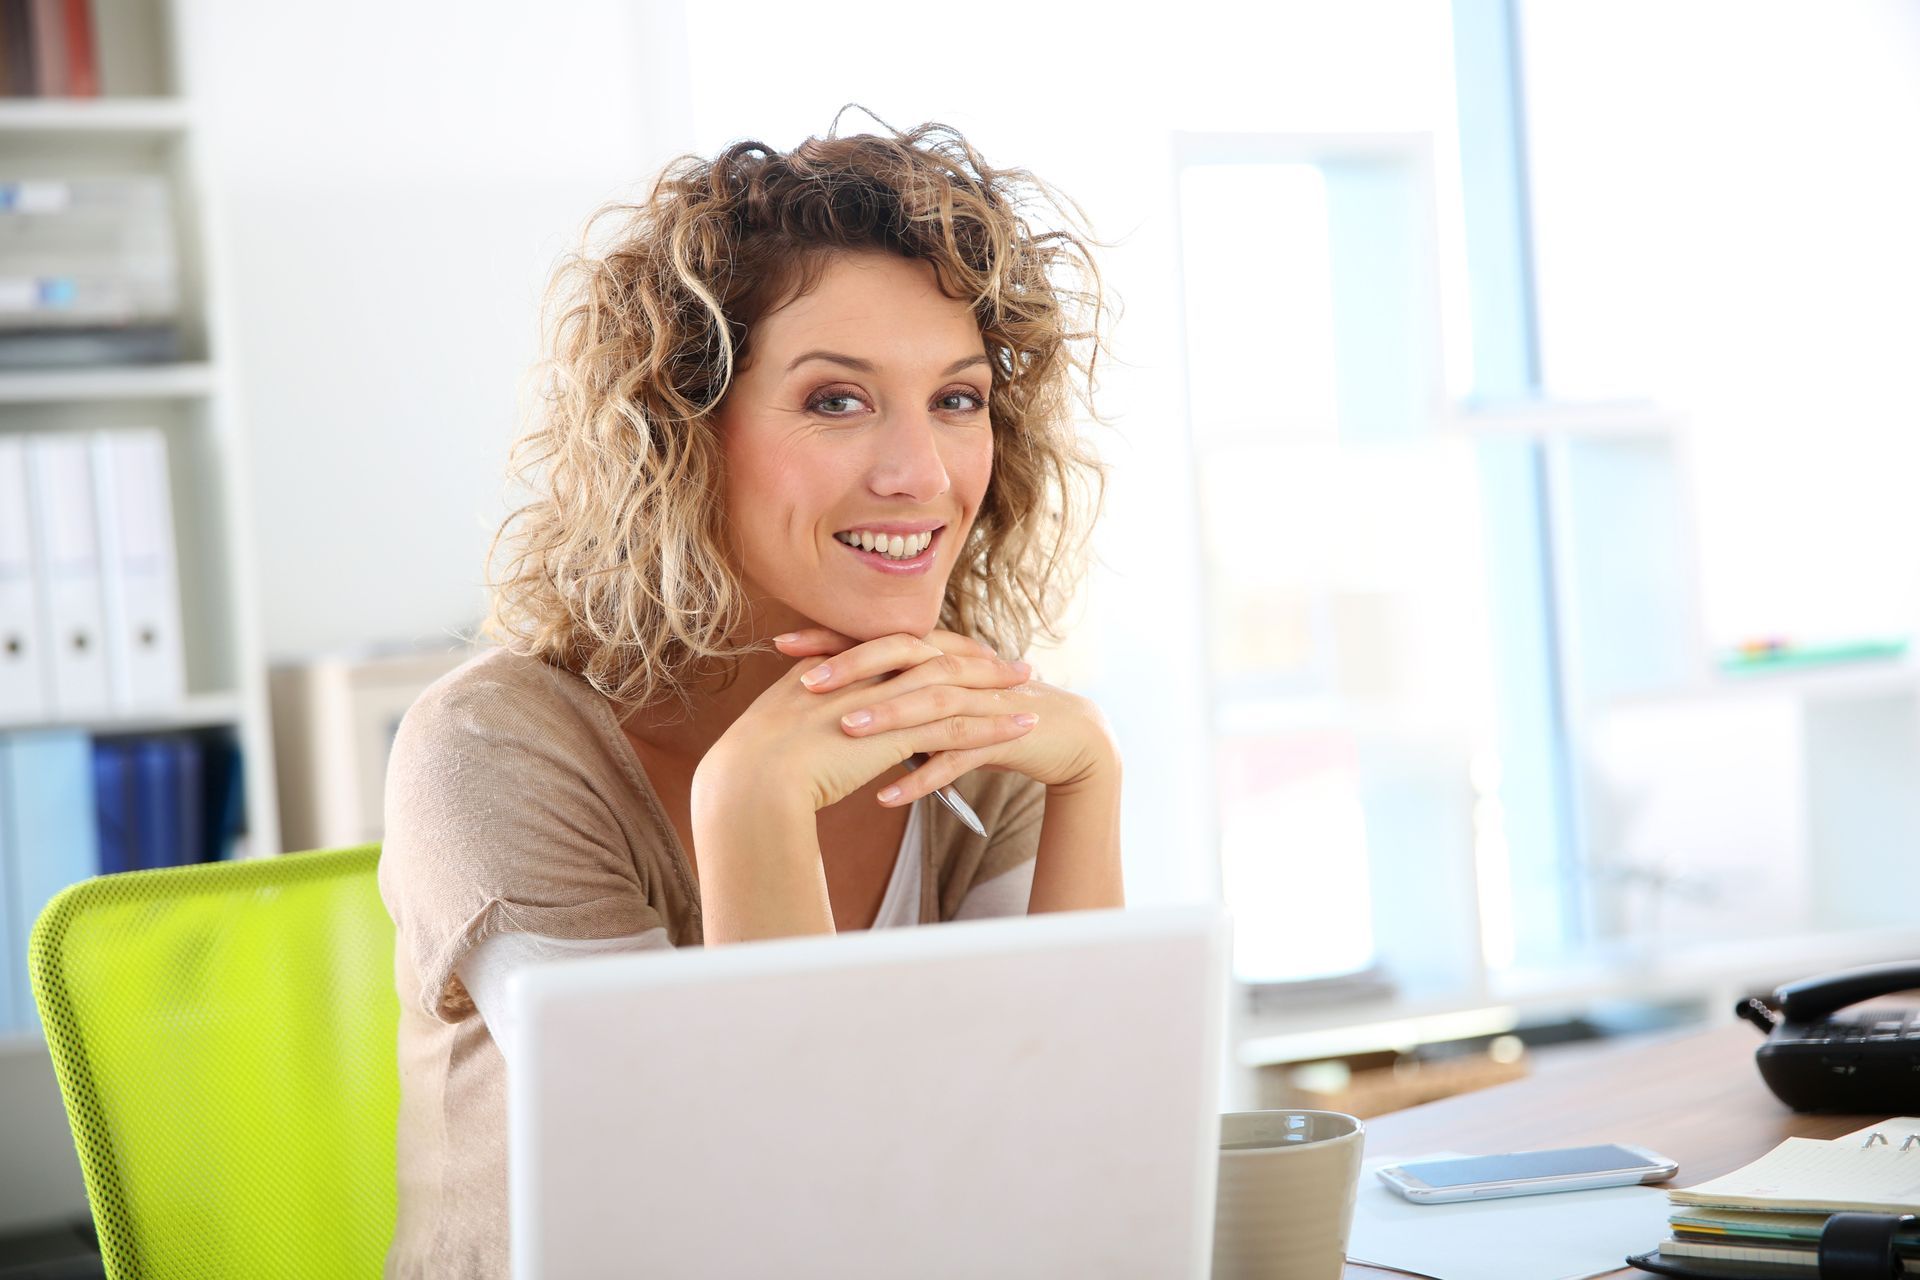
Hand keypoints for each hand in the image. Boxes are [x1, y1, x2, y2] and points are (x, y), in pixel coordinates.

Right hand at [698, 630, 1039, 814]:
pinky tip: (1021, 730)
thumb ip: (802, 719)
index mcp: (834, 666)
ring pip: (953, 689)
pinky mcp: (896, 735)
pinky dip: (993, 727)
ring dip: (995, 691)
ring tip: (1031, 693)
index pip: (897, 648)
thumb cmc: (752, 769)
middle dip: (976, 661)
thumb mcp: (777, 731)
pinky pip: (958, 728)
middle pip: (933, 657)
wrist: (750, 783)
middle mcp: (862, 674)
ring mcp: (880, 701)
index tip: (965, 653)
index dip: (935, 649)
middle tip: (1012, 664)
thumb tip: (812, 731)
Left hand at [774, 627, 1118, 807]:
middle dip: (855, 669)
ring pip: (931, 704)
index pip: (881, 637)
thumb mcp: (939, 694)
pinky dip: (923, 777)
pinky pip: (958, 758)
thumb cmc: (990, 712)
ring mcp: (983, 702)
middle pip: (905, 658)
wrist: (1065, 733)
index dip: (834, 639)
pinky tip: (887, 797)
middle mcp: (961, 668)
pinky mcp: (1002, 737)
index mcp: (940, 652)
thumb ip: (895, 686)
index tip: (784, 645)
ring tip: (845, 732)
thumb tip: (833, 691)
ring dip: (889, 718)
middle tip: (806, 683)